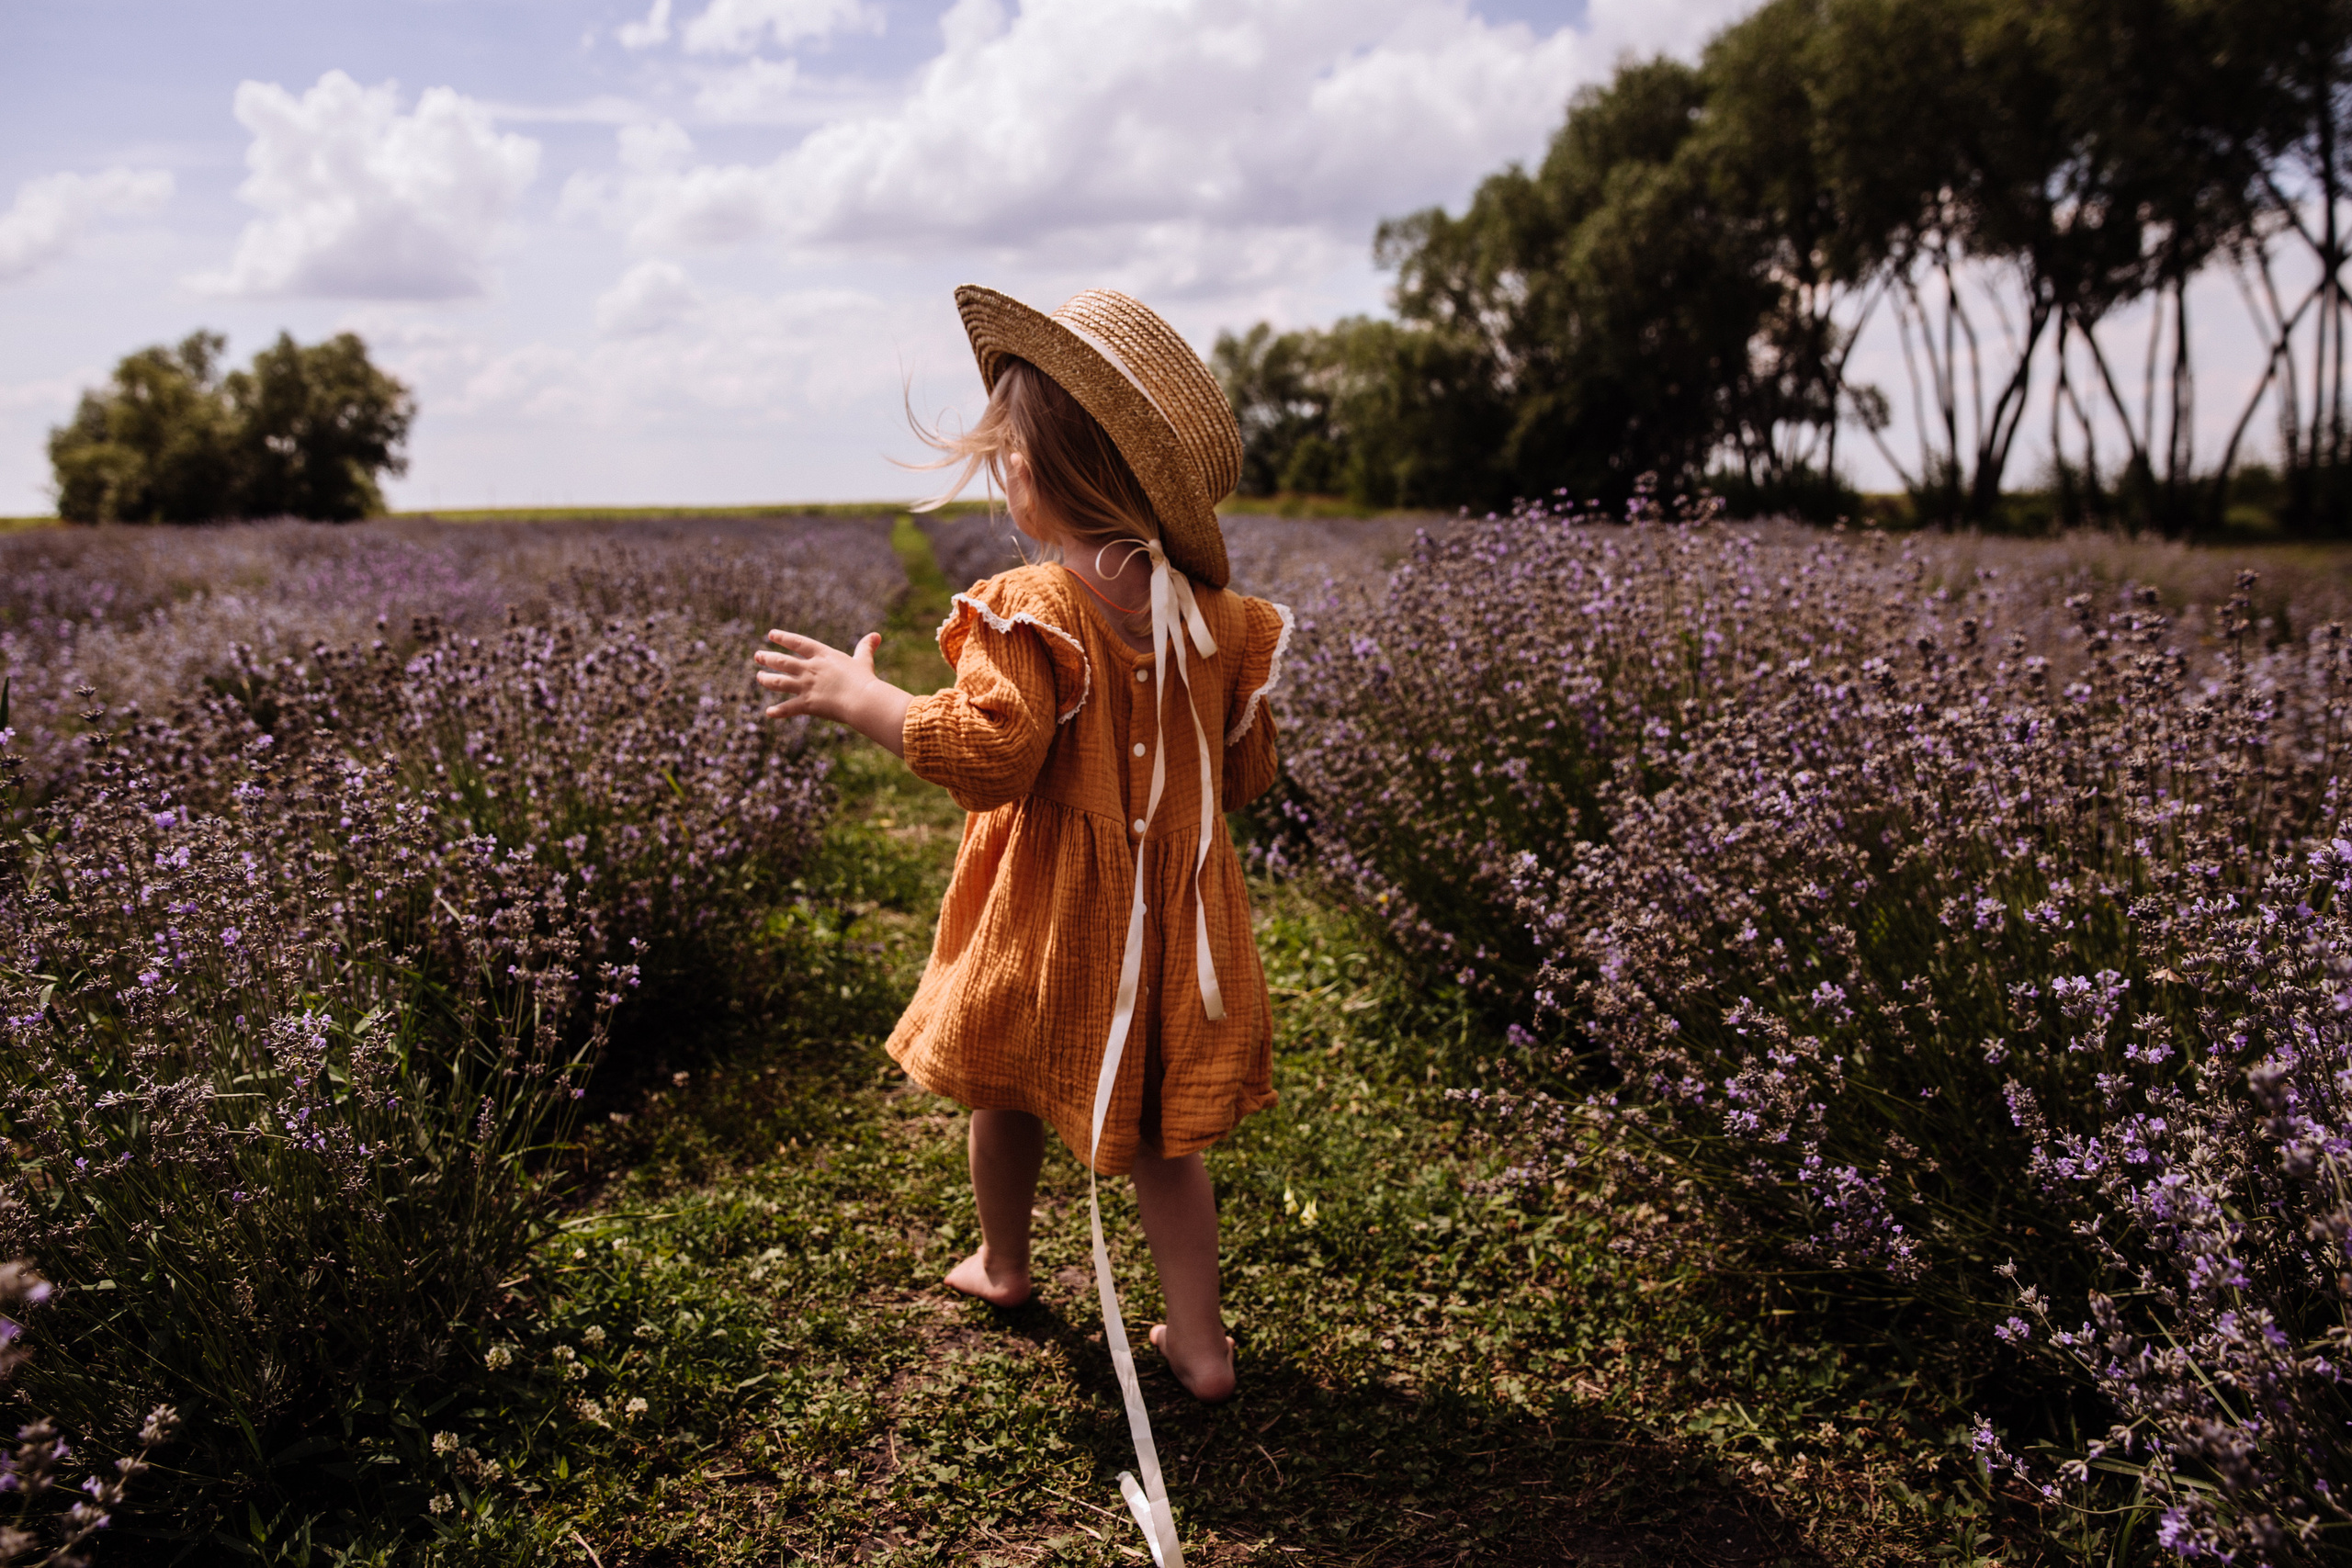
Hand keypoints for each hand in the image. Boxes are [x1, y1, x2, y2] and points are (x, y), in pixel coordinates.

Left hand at [754, 630, 912, 756]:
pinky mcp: (806, 704)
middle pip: (782, 661)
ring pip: (779, 681)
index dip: (783, 638)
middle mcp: (810, 668)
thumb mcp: (864, 661)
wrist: (862, 700)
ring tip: (759, 677)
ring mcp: (806, 686)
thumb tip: (876, 636)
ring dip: (766, 679)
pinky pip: (788, 708)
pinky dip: (778, 711)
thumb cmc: (864, 680)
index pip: (798, 643)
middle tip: (757, 656)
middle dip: (768, 658)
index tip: (771, 635)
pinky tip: (769, 712)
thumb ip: (866, 648)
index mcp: (822, 655)